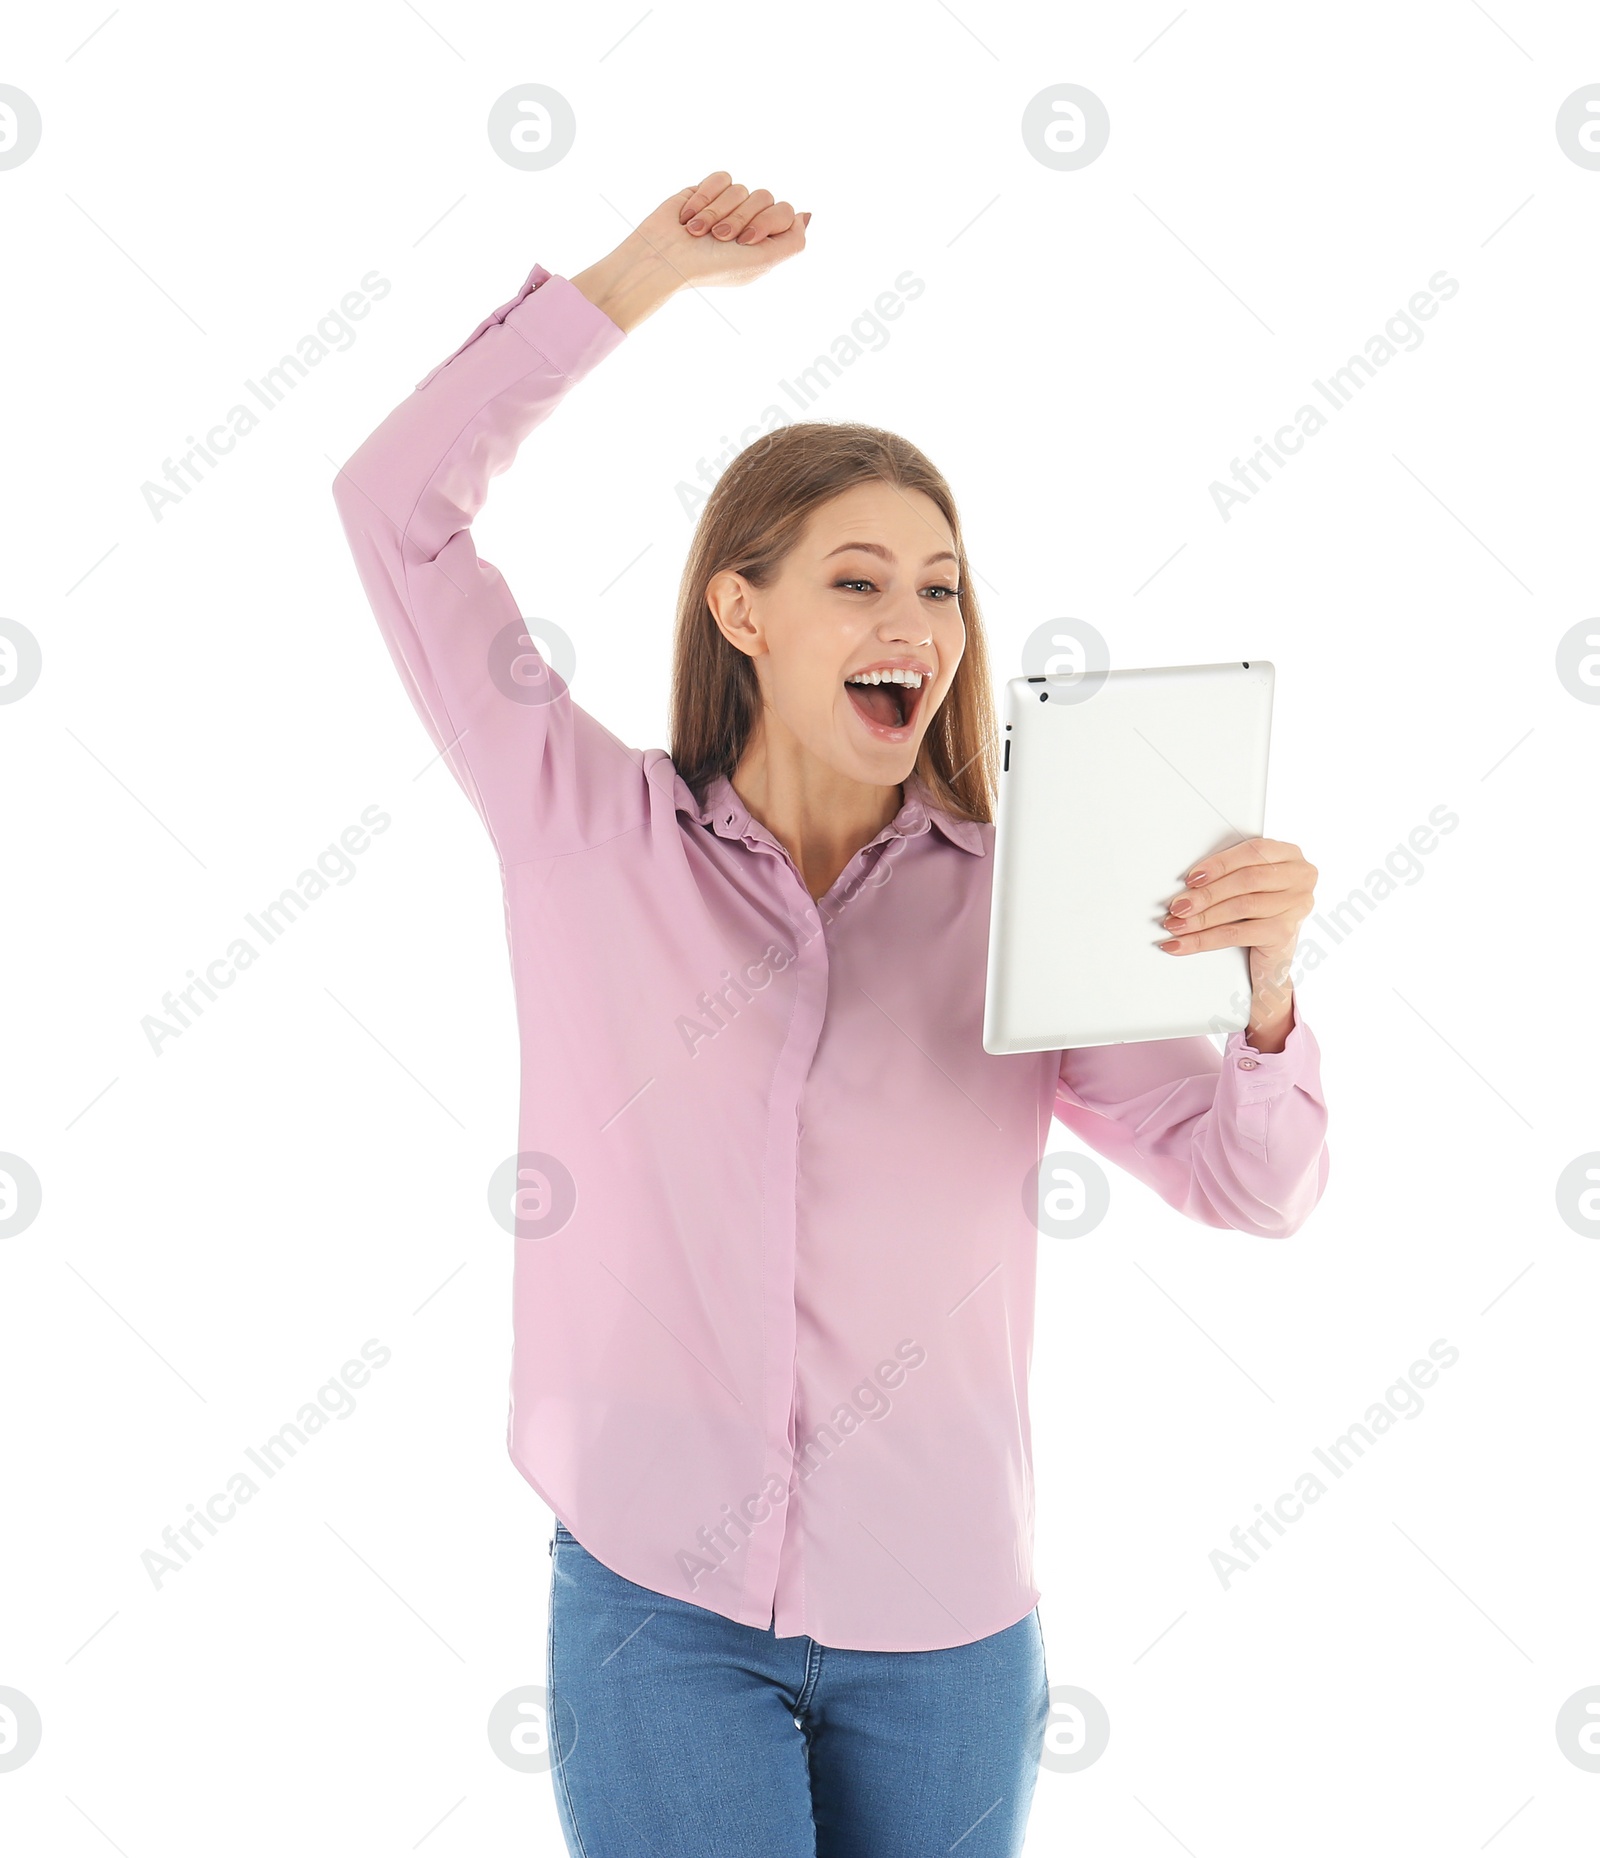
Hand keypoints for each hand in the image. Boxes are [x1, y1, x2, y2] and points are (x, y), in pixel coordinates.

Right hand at [666, 171, 810, 283]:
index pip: (786, 212)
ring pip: (741, 188)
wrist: (664, 258)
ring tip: (698, 233)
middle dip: (740, 218)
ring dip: (717, 213)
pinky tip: (689, 218)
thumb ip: (793, 242)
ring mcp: (728, 206)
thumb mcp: (761, 262)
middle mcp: (749, 222)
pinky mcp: (707, 191)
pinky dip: (705, 198)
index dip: (767, 222)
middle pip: (765, 196)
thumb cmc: (711, 267)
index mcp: (765, 242)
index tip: (746, 241)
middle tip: (720, 238)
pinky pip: (721, 178)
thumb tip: (806, 216)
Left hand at [1157, 837, 1316, 1047]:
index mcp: (1290, 855)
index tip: (1191, 878)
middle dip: (1206, 894)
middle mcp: (1300, 878)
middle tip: (1178, 906)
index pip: (1252, 852)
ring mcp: (1296, 906)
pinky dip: (1205, 939)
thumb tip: (1189, 882)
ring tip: (1177, 925)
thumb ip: (1230, 873)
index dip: (1218, 864)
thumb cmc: (1259, 914)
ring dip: (1202, 918)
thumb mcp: (1250, 886)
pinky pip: (1237, 934)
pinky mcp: (1285, 933)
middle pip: (1245, 880)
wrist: (1272, 960)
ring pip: (1240, 906)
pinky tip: (1185, 943)